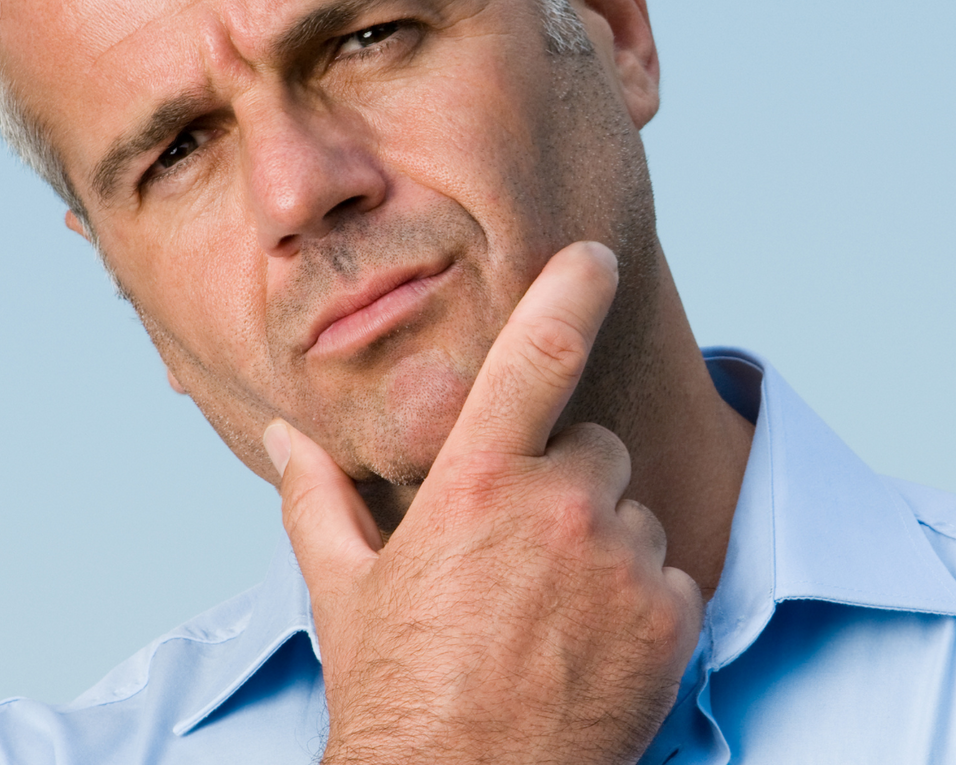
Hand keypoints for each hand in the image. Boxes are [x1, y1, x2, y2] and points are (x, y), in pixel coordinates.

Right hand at [264, 241, 703, 764]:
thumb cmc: (396, 696)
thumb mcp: (345, 592)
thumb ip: (319, 498)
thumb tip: (281, 435)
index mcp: (475, 483)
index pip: (537, 353)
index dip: (571, 290)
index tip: (593, 259)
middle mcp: (558, 507)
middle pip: (597, 453)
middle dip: (572, 489)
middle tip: (525, 563)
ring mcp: (622, 562)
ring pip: (638, 519)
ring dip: (609, 552)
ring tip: (552, 622)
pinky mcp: (672, 618)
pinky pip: (674, 580)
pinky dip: (646, 608)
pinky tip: (591, 653)